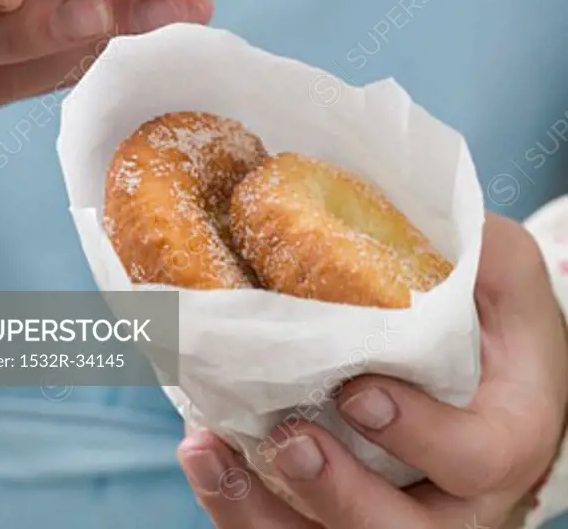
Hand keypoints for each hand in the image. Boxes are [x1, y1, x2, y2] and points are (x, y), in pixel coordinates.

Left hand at [178, 214, 567, 527]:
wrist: (494, 364)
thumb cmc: (497, 309)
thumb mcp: (503, 268)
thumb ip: (476, 251)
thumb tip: (408, 214)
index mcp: (508, 435)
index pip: (475, 458)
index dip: (417, 435)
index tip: (356, 391)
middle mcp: (460, 499)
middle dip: (338, 496)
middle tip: (286, 439)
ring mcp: (404, 513)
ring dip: (265, 513)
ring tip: (209, 454)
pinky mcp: (351, 512)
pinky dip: (243, 506)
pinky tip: (205, 455)